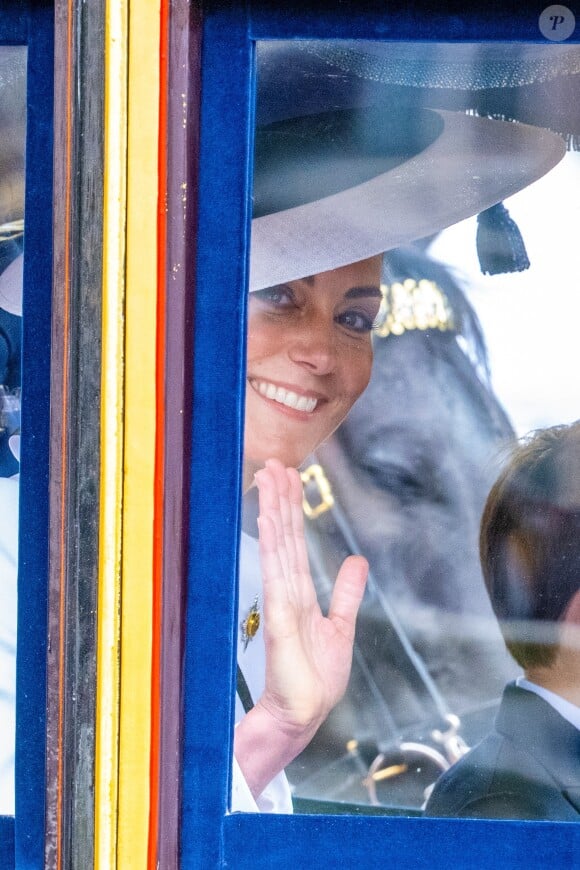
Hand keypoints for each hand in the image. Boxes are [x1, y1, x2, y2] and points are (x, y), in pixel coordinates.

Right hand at [234, 458, 367, 797]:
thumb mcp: (340, 627)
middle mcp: (286, 590)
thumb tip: (356, 560)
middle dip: (280, 499)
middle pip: (284, 536)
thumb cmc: (315, 678)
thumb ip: (345, 593)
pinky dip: (272, 544)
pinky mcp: (279, 617)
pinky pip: (276, 572)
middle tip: (274, 463)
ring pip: (278, 545)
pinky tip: (268, 520)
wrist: (304, 714)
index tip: (288, 479)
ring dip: (274, 511)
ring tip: (269, 477)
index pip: (296, 543)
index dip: (292, 511)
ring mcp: (280, 601)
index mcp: (299, 593)